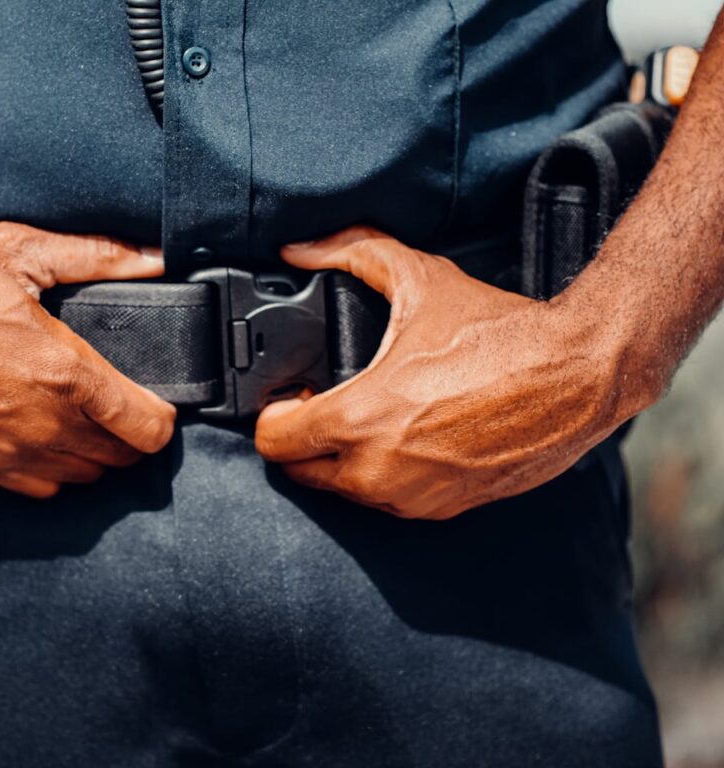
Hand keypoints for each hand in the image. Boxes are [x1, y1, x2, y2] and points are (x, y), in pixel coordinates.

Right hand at [0, 222, 175, 498]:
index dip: (165, 418)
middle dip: (134, 434)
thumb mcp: (18, 253)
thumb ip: (97, 256)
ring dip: (98, 454)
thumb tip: (152, 257)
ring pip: (86, 477)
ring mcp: (12, 451)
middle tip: (125, 406)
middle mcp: (44, 422)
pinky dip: (58, 470)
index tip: (162, 403)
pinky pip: (44, 489)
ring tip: (90, 422)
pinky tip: (50, 439)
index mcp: (64, 372)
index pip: (147, 426)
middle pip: (122, 456)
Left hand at [255, 226, 635, 519]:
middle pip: (299, 473)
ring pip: (343, 491)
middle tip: (321, 406)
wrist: (577, 375)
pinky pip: (387, 501)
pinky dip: (382, 476)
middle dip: (301, 440)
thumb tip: (300, 248)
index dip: (273, 414)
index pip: (273, 441)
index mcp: (360, 419)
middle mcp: (377, 470)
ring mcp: (410, 496)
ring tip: (365, 419)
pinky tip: (402, 438)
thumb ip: (351, 253)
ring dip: (340, 461)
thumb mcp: (420, 276)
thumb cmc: (500, 334)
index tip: (291, 395)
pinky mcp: (442, 508)